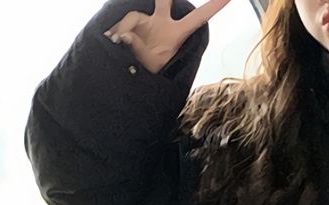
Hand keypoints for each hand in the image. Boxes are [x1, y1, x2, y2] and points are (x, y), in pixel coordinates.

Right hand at [105, 0, 232, 73]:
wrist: (133, 72)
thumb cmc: (148, 69)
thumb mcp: (148, 63)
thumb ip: (137, 48)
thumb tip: (125, 36)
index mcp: (176, 34)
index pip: (198, 19)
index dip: (213, 6)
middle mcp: (163, 23)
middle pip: (166, 0)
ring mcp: (147, 20)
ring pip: (135, 16)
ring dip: (127, 29)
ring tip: (122, 45)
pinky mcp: (131, 21)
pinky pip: (124, 24)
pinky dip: (119, 33)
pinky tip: (115, 41)